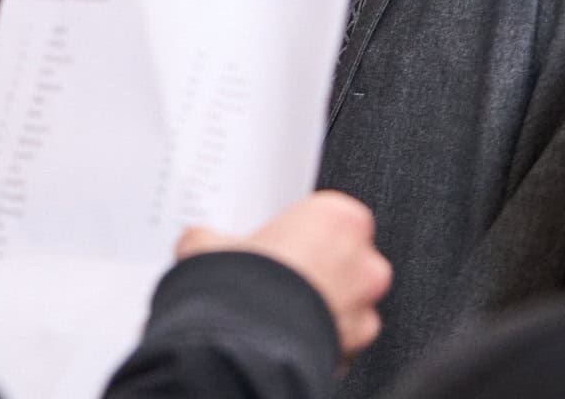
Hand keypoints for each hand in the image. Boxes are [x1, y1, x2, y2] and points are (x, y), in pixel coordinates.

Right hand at [177, 191, 391, 356]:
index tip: (280, 244)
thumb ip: (213, 238)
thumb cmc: (239, 288)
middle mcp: (362, 259)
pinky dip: (321, 337)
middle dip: (316, 269)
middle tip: (279, 278)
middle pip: (345, 257)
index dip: (301, 233)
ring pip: (349, 300)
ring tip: (282, 312)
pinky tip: (290, 336)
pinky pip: (343, 337)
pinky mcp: (357, 344)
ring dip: (322, 304)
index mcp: (337, 217)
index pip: (329, 216)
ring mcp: (364, 305)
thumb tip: (201, 243)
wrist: (244, 348)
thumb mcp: (209, 245)